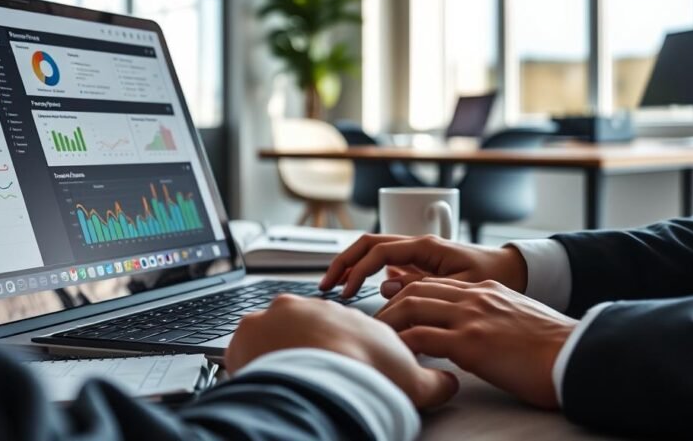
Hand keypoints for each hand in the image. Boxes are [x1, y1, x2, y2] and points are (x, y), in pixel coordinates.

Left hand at [226, 294, 458, 407]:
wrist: (325, 381)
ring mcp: (273, 317)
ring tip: (284, 378)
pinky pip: (244, 344)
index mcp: (344, 314)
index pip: (338, 326)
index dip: (337, 349)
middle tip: (309, 375)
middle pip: (302, 326)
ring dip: (274, 351)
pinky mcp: (247, 331)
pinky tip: (263, 379)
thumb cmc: (366, 375)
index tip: (335, 367)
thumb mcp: (411, 378)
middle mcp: (308, 308)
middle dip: (303, 347)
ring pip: (271, 332)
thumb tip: (448, 384)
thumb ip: (432, 380)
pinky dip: (252, 360)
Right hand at [319, 234, 527, 298]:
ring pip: (373, 252)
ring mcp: (417, 254)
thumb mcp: (462, 288)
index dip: (358, 271)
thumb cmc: (496, 276)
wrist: (517, 271)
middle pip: (367, 245)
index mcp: (427, 246)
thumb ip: (426, 288)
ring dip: (351, 266)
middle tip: (326, 285)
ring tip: (335, 287)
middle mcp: (418, 245)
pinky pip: (385, 263)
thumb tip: (387, 287)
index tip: (347, 293)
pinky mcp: (419, 265)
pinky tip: (359, 290)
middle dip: (343, 262)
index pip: (378, 252)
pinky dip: (366, 273)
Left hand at [376, 278, 577, 408]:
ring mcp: (471, 317)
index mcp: (486, 291)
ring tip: (378, 341)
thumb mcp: (518, 320)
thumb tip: (474, 338)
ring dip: (389, 323)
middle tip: (375, 326)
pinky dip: (403, 347)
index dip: (408, 294)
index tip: (394, 310)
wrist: (576, 356)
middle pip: (416, 290)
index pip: (434, 284)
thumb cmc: (554, 348)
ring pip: (412, 307)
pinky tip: (396, 359)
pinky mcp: (470, 343)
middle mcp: (475, 297)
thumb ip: (492, 319)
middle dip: (390, 306)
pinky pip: (421, 338)